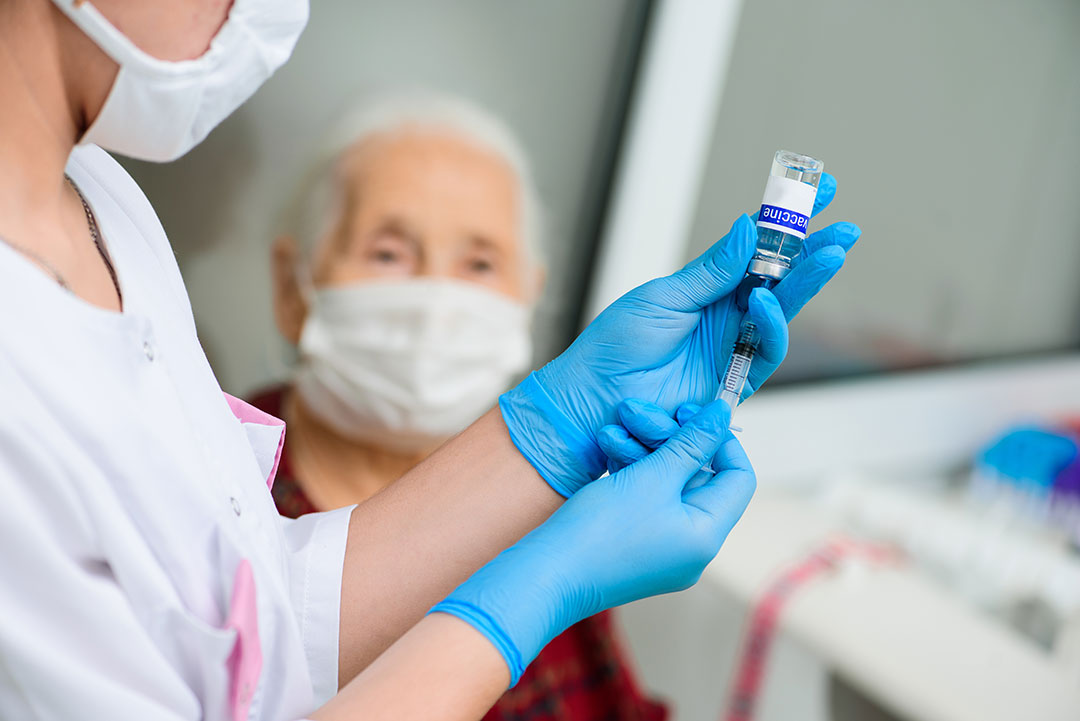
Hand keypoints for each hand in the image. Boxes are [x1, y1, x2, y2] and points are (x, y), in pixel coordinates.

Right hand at [430, 400, 752, 684]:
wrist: (547, 575)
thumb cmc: (600, 533)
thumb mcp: (652, 477)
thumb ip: (691, 443)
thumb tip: (722, 415)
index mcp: (707, 535)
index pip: (737, 477)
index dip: (719, 440)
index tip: (690, 412)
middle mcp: (691, 546)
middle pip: (696, 476)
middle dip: (666, 438)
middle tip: (637, 412)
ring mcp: (663, 547)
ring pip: (665, 483)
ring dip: (642, 450)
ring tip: (611, 430)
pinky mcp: (636, 544)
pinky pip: (645, 498)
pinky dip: (630, 472)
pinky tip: (607, 448)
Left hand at [500, 173, 859, 494]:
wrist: (597, 395)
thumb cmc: (617, 345)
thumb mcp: (664, 296)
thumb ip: (712, 270)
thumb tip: (747, 227)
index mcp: (709, 285)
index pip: (757, 247)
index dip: (787, 222)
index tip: (818, 191)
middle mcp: (727, 312)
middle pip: (781, 277)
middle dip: (815, 252)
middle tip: (845, 230)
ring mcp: (733, 345)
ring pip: (784, 310)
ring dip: (808, 282)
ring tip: (829, 255)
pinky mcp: (735, 378)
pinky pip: (766, 348)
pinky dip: (771, 324)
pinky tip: (766, 300)